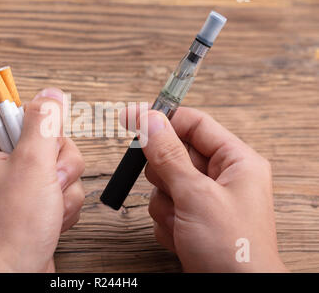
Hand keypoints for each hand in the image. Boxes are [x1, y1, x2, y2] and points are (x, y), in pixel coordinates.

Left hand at [0, 88, 84, 271]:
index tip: (44, 157)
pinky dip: (63, 207)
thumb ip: (43, 123)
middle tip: (49, 185)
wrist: (13, 275)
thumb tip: (49, 93)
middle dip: (59, 169)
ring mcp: (16, 188)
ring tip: (49, 210)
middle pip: (49, 144)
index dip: (45, 137)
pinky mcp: (32, 205)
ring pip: (61, 169)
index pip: (25, 118)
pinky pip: (61, 191)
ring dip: (64, 191)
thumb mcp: (31, 165)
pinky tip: (51, 221)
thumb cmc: (12, 228)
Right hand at [122, 106, 286, 271]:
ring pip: (164, 184)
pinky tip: (183, 237)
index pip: (195, 124)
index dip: (165, 121)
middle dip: (165, 177)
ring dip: (165, 205)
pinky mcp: (192, 219)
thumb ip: (169, 155)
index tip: (133, 119)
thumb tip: (149, 119)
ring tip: (183, 222)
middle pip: (174, 154)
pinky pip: (164, 207)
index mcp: (236, 161)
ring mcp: (204, 200)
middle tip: (174, 191)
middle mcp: (221, 177)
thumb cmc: (233, 250)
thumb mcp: (196, 195)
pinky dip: (166, 223)